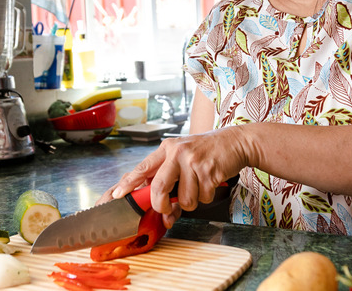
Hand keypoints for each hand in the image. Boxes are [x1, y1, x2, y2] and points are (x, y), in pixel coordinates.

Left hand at [99, 127, 250, 225]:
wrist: (235, 142)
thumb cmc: (206, 152)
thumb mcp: (183, 156)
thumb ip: (168, 177)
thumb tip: (161, 209)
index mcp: (167, 148)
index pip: (142, 167)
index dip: (128, 183)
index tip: (116, 195)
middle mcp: (177, 153)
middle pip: (159, 188)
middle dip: (162, 205)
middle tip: (168, 209)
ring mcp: (193, 161)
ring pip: (184, 199)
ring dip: (192, 201)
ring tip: (199, 186)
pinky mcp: (209, 171)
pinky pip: (202, 198)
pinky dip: (207, 196)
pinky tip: (210, 182)